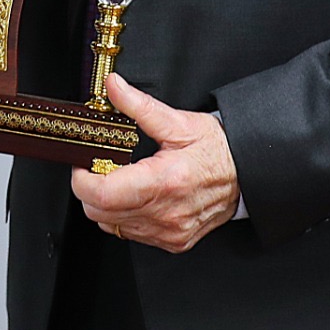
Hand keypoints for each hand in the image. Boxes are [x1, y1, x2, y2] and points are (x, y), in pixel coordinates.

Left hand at [69, 75, 238, 252]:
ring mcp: (169, 231)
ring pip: (112, 226)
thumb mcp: (179, 122)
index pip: (102, 194)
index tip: (82, 163)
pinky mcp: (173, 242)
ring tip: (122, 181)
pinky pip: (131, 234)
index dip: (82, 179)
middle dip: (90, 189)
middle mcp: (166, 213)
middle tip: (101, 166)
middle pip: (99, 213)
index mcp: (165, 182)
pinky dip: (125, 216)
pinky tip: (138, 198)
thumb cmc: (216, 149)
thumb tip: (113, 87)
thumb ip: (140, 106)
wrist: (247, 175)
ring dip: (107, 205)